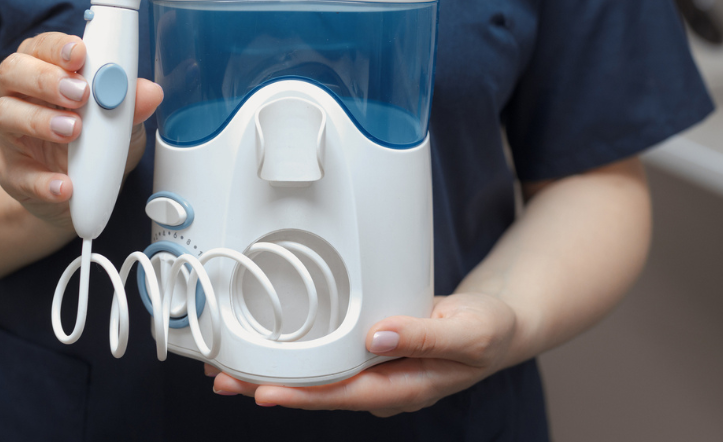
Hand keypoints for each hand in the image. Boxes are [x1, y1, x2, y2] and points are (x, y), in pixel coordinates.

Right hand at [0, 32, 162, 229]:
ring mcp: (9, 134)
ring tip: (73, 131)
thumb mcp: (119, 122)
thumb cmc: (92, 143)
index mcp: (43, 71)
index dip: (57, 47)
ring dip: (40, 121)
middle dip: (46, 79)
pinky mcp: (10, 172)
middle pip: (12, 72)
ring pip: (4, 115)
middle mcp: (18, 96)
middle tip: (80, 93)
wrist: (78, 193)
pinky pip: (19, 173)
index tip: (80, 54)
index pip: (40, 47)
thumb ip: (130, 105)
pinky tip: (65, 185)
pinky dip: (42, 180)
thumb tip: (150, 92)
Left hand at [209, 293, 518, 416]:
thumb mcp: (468, 332)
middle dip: (271, 388)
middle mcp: (384, 384)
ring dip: (275, 374)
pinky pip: (328, 358)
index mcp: (406, 387)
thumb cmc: (488, 331)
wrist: (497, 326)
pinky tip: (269, 352)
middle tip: (226, 382)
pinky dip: (297, 355)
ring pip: (318, 377)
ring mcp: (375, 370)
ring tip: (230, 370)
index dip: (305, 395)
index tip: (267, 393)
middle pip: (320, 391)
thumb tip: (379, 336)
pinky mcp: (369, 352)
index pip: (346, 395)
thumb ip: (425, 335)